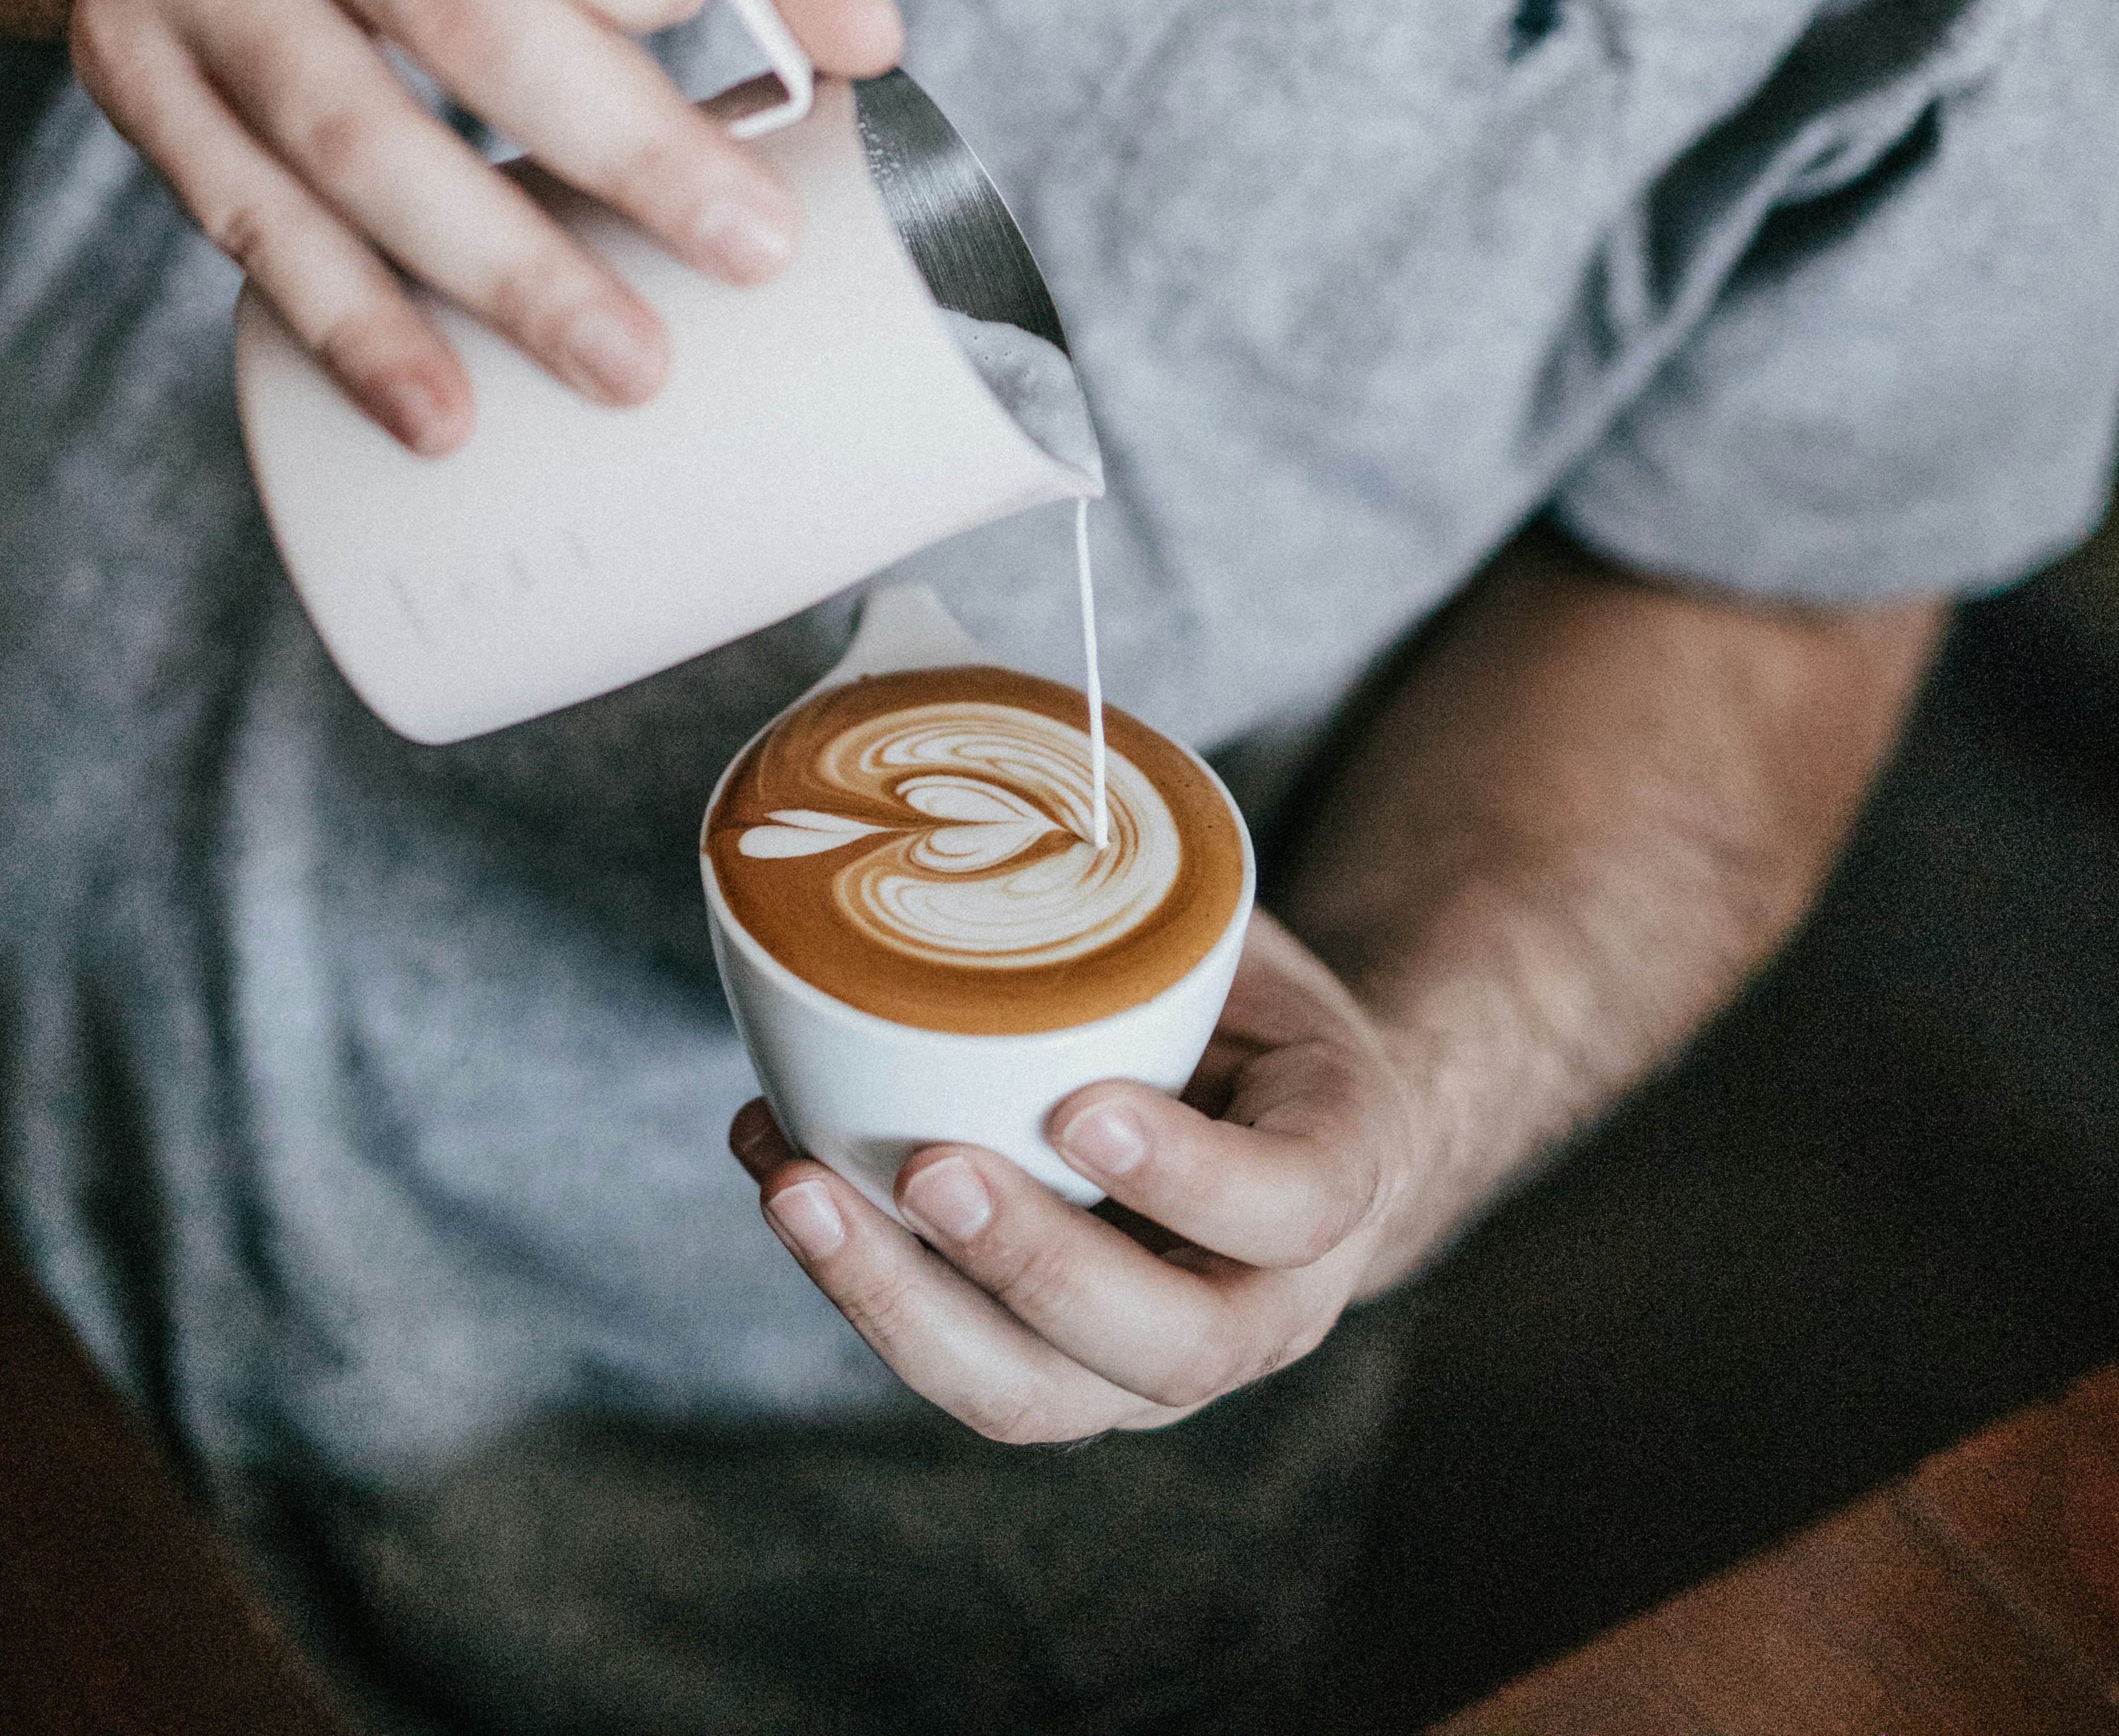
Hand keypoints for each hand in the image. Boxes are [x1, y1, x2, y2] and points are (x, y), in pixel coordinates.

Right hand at [68, 0, 900, 447]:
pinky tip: (438, 408)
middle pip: (456, 13)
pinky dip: (350, 324)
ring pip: (348, 137)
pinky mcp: (121, 57)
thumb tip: (867, 38)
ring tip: (628, 365)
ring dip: (498, 272)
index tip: (723, 50)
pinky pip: (243, 216)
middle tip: (748, 251)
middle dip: (621, 151)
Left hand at [728, 914, 1421, 1443]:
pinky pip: (961, 1359)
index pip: (1292, 1204)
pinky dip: (861, 1280)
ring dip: (902, 1303)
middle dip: (1032, 1264)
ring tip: (797, 1189)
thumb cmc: (1246, 1003)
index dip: (1191, 1174)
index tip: (1082, 1107)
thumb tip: (1000, 722)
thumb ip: (1158, 878)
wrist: (1278, 1120)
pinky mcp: (1055, 1369)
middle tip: (926, 1166)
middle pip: (1165, 1346)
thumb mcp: (1242, 934)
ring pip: (1037, 1396)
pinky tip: (782, 1169)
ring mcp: (1149, 1364)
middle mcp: (1261, 1304)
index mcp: (1336, 1176)